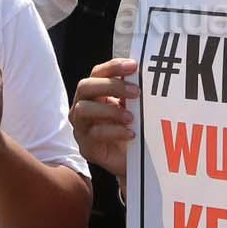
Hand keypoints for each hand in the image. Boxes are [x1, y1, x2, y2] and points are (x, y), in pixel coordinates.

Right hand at [70, 59, 138, 179]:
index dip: (113, 66)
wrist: (133, 161)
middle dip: (110, 86)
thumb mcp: (135, 107)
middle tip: (135, 92)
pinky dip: (114, 131)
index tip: (134, 66)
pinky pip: (94, 134)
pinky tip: (131, 133)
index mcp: (95, 93)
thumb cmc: (133, 129)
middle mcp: (83, 106)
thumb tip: (145, 73)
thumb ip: (134, 91)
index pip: (98, 73)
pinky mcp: (86, 147)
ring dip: (109, 110)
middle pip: (85, 86)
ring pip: (83, 109)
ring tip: (131, 117)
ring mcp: (81, 127)